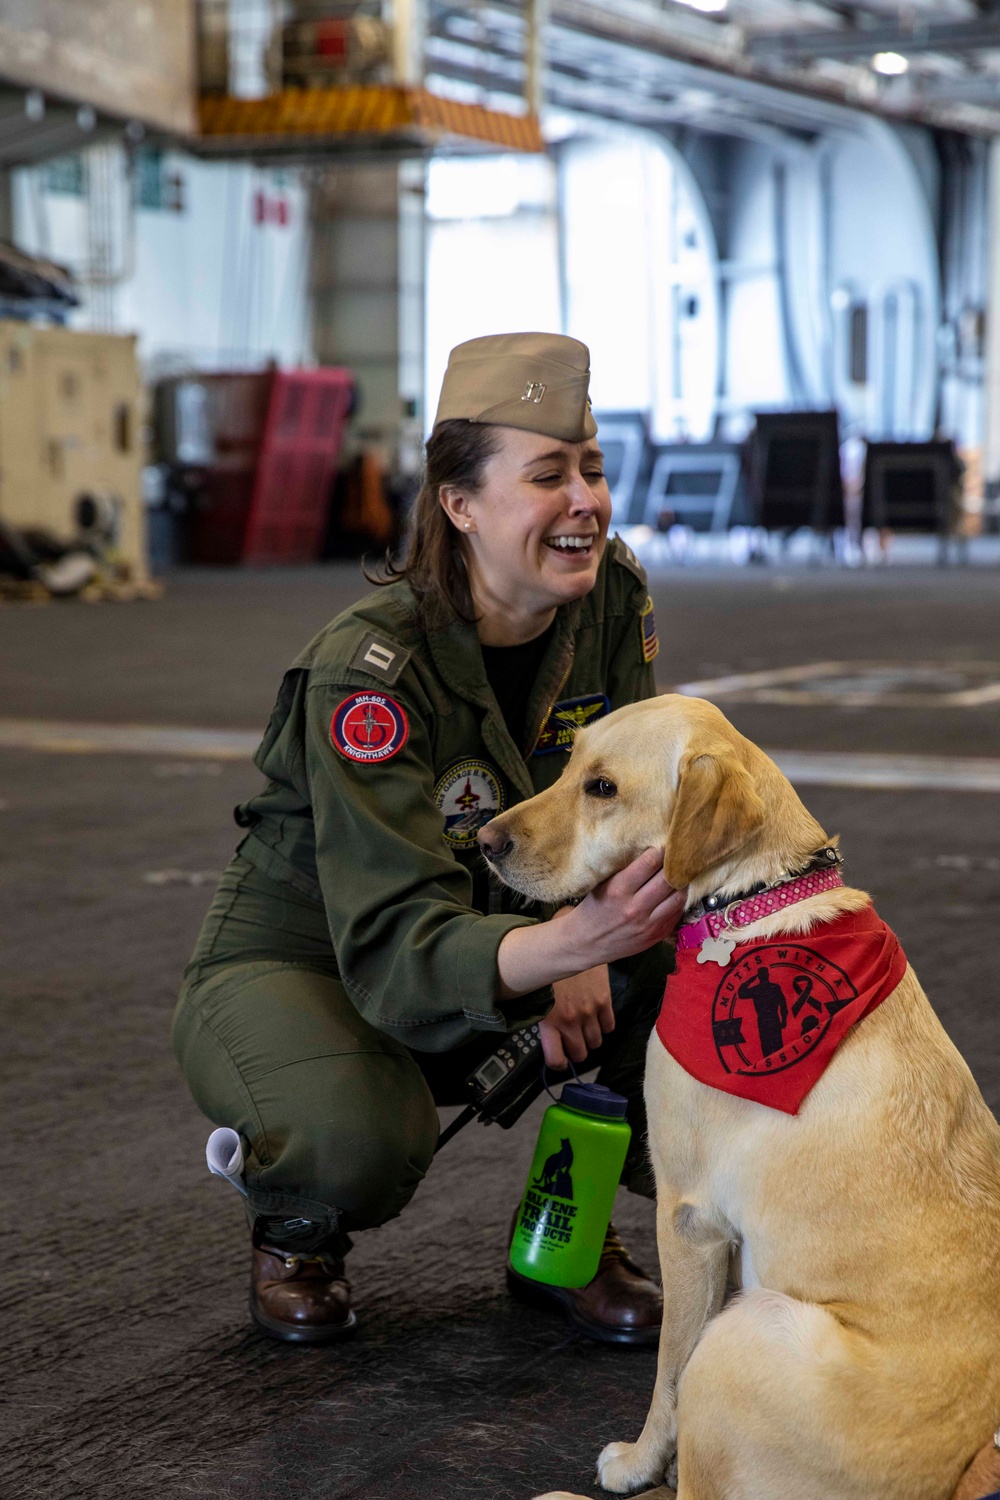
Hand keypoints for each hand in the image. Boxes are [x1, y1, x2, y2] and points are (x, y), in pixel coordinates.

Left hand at [541, 964, 613, 1069]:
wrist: (566, 942)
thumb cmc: (544, 966)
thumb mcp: (534, 994)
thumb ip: (542, 1015)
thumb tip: (544, 1031)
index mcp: (549, 1021)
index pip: (556, 1059)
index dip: (558, 1064)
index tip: (559, 1060)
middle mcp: (570, 1021)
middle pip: (580, 1054)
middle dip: (576, 1052)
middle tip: (573, 1043)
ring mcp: (589, 1012)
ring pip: (596, 1042)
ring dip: (591, 1039)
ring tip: (585, 1029)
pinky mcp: (604, 1000)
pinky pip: (610, 1026)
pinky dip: (605, 1026)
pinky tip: (598, 1017)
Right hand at [567, 848, 685, 968]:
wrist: (587, 943)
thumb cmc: (594, 908)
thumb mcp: (602, 885)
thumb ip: (625, 871)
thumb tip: (650, 851)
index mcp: (618, 889)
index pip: (649, 863)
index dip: (659, 851)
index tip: (663, 845)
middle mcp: (635, 907)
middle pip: (668, 879)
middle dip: (674, 865)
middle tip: (678, 857)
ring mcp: (648, 924)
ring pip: (678, 897)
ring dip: (681, 883)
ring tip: (680, 875)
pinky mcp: (657, 935)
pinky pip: (677, 913)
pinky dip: (678, 901)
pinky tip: (675, 893)